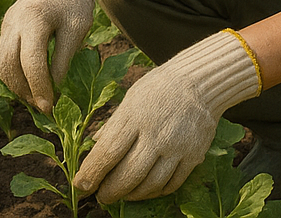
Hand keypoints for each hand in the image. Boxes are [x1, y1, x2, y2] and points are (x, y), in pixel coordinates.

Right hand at [0, 0, 96, 111]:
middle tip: (43, 104)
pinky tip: (30, 80)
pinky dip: (13, 73)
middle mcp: (14, 22)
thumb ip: (64, 58)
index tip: (49, 107)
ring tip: (37, 95)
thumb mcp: (78, 29)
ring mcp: (7, 24)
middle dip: (24, 90)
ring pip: (0, 63)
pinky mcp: (6, 27)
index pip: (31, 62)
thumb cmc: (74, 1)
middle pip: (8, 65)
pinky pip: (3, 55)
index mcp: (34, 20)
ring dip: (15, 85)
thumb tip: (53, 86)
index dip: (39, 88)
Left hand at [75, 29, 259, 202]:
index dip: (92, 172)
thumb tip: (94, 146)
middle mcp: (155, 134)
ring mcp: (177, 147)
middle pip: (129, 173)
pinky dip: (156, 192)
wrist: (199, 83)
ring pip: (151, 184)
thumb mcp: (130, 98)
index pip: (108, 151)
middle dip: (111, 190)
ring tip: (122, 195)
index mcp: (134, 116)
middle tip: (101, 197)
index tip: (81, 186)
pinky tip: (146, 190)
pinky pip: (172, 184)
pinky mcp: (193, 156)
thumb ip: (114, 124)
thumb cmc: (158, 89)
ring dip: (133, 195)